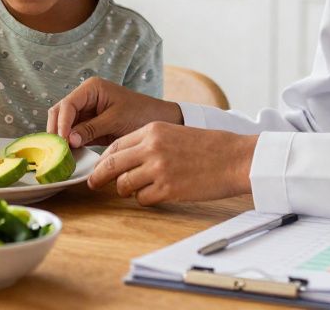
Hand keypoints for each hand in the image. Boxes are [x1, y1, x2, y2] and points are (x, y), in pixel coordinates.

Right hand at [46, 77, 182, 147]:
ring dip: (61, 138)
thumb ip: (91, 128)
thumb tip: (68, 140)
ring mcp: (86, 111)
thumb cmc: (141, 114)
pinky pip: (73, 133)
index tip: (61, 141)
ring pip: (63, 124)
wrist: (158, 120)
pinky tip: (69, 155)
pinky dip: (70, 143)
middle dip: (56, 130)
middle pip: (60, 112)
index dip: (61, 123)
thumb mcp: (116, 120)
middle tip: (56, 150)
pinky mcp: (89, 125)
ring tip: (61, 154)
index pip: (67, 104)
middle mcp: (85, 97)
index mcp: (91, 88)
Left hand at [87, 122, 257, 205]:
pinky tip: (158, 194)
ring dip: (127, 190)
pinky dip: (146, 199)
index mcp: (152, 130)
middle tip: (94, 185)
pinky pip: (142, 199)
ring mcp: (158, 169)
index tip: (99, 168)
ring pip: (124, 185)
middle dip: (99, 178)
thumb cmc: (209, 146)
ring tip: (141, 189)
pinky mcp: (168, 189)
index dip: (103, 160)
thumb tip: (124, 159)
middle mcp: (151, 148)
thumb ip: (149, 143)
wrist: (235, 158)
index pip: (115, 146)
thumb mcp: (174, 133)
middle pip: (111, 166)